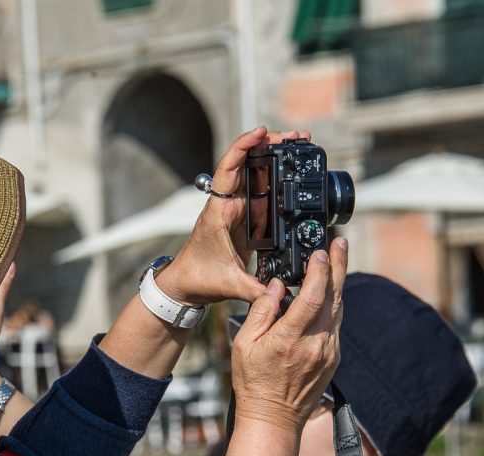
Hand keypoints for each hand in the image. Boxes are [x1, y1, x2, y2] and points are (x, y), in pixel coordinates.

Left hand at [157, 127, 312, 306]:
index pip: (228, 171)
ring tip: (298, 144)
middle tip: (295, 136)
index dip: (242, 148)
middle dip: (268, 145)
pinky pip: (260, 190)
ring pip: (254, 174)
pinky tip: (290, 169)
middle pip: (245, 164)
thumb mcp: (228, 285)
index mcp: (218, 212)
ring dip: (273, 156)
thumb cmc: (198, 279)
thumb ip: (254, 290)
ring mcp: (235, 209)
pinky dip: (274, 177)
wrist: (185, 285)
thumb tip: (279, 293)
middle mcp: (226, 205)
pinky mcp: (243, 217)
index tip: (260, 132)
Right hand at [231, 238, 346, 432]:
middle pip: (334, 297)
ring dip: (338, 282)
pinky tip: (328, 292)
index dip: (319, 271)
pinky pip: (336, 324)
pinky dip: (333, 304)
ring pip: (339, 309)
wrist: (274, 419)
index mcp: (290, 339)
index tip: (319, 251)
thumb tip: (276, 286)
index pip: (312, 297)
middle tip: (340, 242)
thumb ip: (261, 312)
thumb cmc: (253, 382)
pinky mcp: (334, 358)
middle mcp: (316, 345)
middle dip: (338, 266)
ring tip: (336, 259)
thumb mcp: (244, 345)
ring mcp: (329, 352)